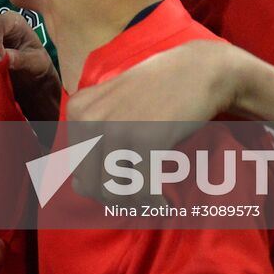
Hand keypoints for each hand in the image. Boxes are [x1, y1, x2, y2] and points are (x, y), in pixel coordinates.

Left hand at [66, 41, 248, 206]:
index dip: (102, 185)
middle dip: (118, 198)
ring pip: (114, 192)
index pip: (78, 170)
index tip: (126, 182)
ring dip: (135, 203)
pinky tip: (163, 200)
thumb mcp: (112, 109)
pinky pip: (141, 189)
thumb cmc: (155, 94)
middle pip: (93, 185)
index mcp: (78, 110)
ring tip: (151, 197)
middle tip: (141, 194)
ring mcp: (116, 127)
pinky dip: (153, 202)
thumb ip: (91, 144)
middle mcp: (90, 118)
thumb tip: (77, 187)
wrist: (196, 70)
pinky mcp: (146, 138)